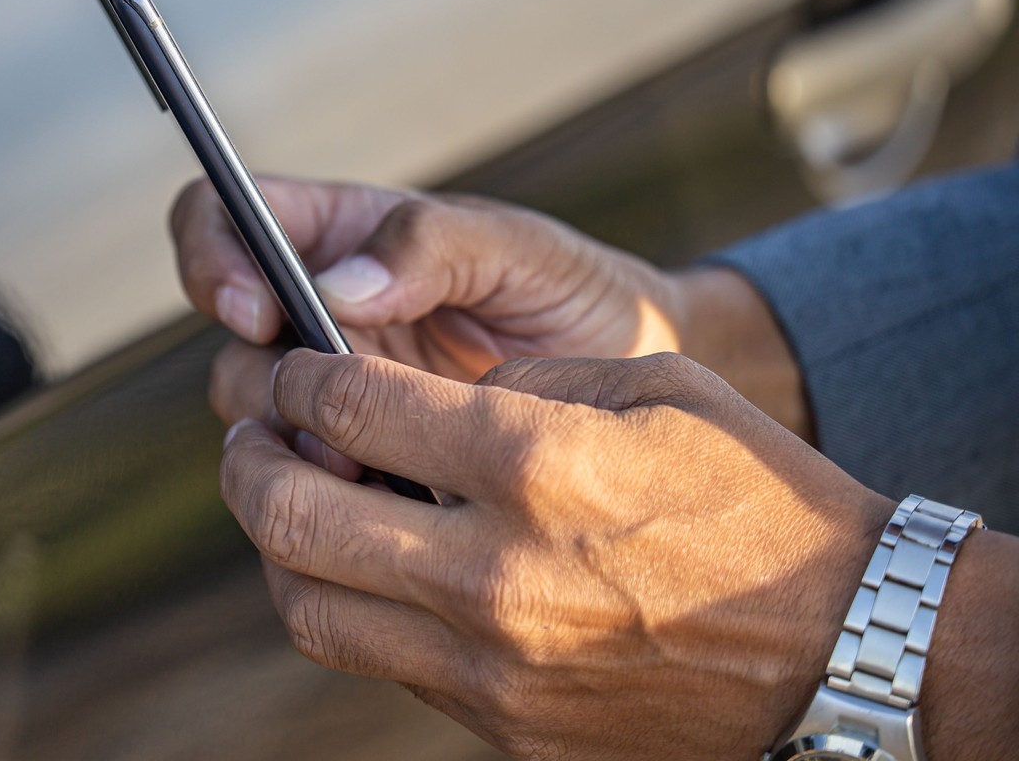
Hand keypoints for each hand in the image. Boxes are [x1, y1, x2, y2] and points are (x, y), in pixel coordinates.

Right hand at [176, 178, 808, 434]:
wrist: (639, 391)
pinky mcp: (357, 462)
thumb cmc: (577, 294)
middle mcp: (315, 312)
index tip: (257, 311)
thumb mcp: (519, 251)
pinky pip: (306, 481)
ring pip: (254, 417)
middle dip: (262, 382)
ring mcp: (333, 391)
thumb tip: (335, 285)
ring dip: (293, 446)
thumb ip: (432, 245)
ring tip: (372, 471)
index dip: (211, 258)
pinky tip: (394, 507)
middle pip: (227, 338)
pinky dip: (330, 497)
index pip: (217, 219)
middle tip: (332, 424)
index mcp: (338, 236)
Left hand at [221, 350, 892, 759]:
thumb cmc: (750, 495)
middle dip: (248, 460)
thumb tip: (404, 394)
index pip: (347, 403)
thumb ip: (513, 378)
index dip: (295, 374)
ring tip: (293, 501)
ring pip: (308, 609)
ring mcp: (493, 667)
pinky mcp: (503, 729)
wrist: (844, 649)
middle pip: (290, 514)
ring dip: (277, 546)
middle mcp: (495, 573)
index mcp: (532, 462)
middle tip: (254, 433)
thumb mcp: (646, 385)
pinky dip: (351, 606)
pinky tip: (370, 565)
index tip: (292, 367)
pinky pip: (379, 662)